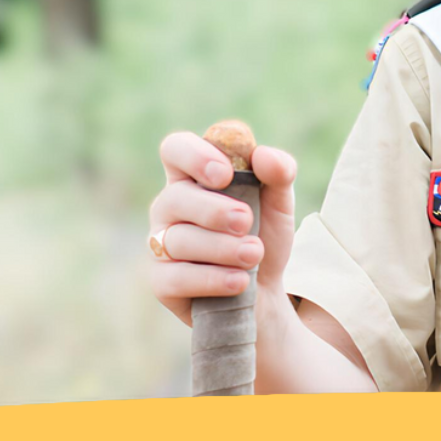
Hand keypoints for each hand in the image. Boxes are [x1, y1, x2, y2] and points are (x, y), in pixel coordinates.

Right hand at [144, 123, 301, 322]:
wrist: (266, 291)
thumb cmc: (263, 237)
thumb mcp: (279, 203)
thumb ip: (278, 173)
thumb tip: (263, 155)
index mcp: (192, 177)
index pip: (175, 149)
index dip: (194, 156)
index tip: (225, 174)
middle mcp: (169, 207)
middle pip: (175, 197)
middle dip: (214, 210)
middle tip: (246, 221)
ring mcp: (160, 244)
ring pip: (179, 240)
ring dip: (222, 247)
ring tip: (254, 254)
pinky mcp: (162, 282)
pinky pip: (176, 277)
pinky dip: (212, 279)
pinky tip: (239, 281)